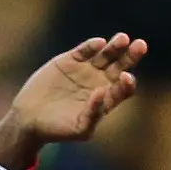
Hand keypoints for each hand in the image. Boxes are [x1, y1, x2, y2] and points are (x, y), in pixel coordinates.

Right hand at [0, 33, 145, 169]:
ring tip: (122, 39)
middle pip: (121, 66)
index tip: (126, 77)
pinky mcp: (71, 60)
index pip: (124, 88)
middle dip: (131, 56)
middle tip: (140, 46)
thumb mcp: (79, 129)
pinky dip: (92, 46)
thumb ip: (94, 114)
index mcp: (106, 100)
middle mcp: (100, 82)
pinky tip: (98, 43)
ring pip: (106, 54)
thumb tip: (103, 91)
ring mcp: (86, 70)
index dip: (128, 83)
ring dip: (115, 46)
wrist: (30, 119)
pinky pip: (85, 50)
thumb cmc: (57, 129)